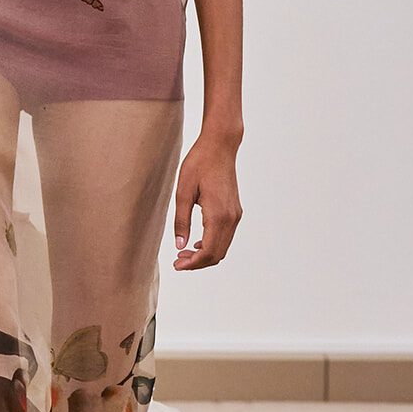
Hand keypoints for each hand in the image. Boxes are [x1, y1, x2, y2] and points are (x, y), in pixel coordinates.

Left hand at [172, 131, 241, 270]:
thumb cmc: (199, 163)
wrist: (220, 146)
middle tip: (178, 262)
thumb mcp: (183, 191)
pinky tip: (196, 243)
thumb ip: (181, 221)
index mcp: (217, 215)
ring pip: (223, 247)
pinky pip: (226, 236)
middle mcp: (231, 218)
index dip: (192, 264)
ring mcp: (236, 215)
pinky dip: (212, 245)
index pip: (208, 252)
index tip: (177, 266)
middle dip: (197, 263)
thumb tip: (180, 246)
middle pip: (217, 254)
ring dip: (205, 255)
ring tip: (184, 254)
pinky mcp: (235, 210)